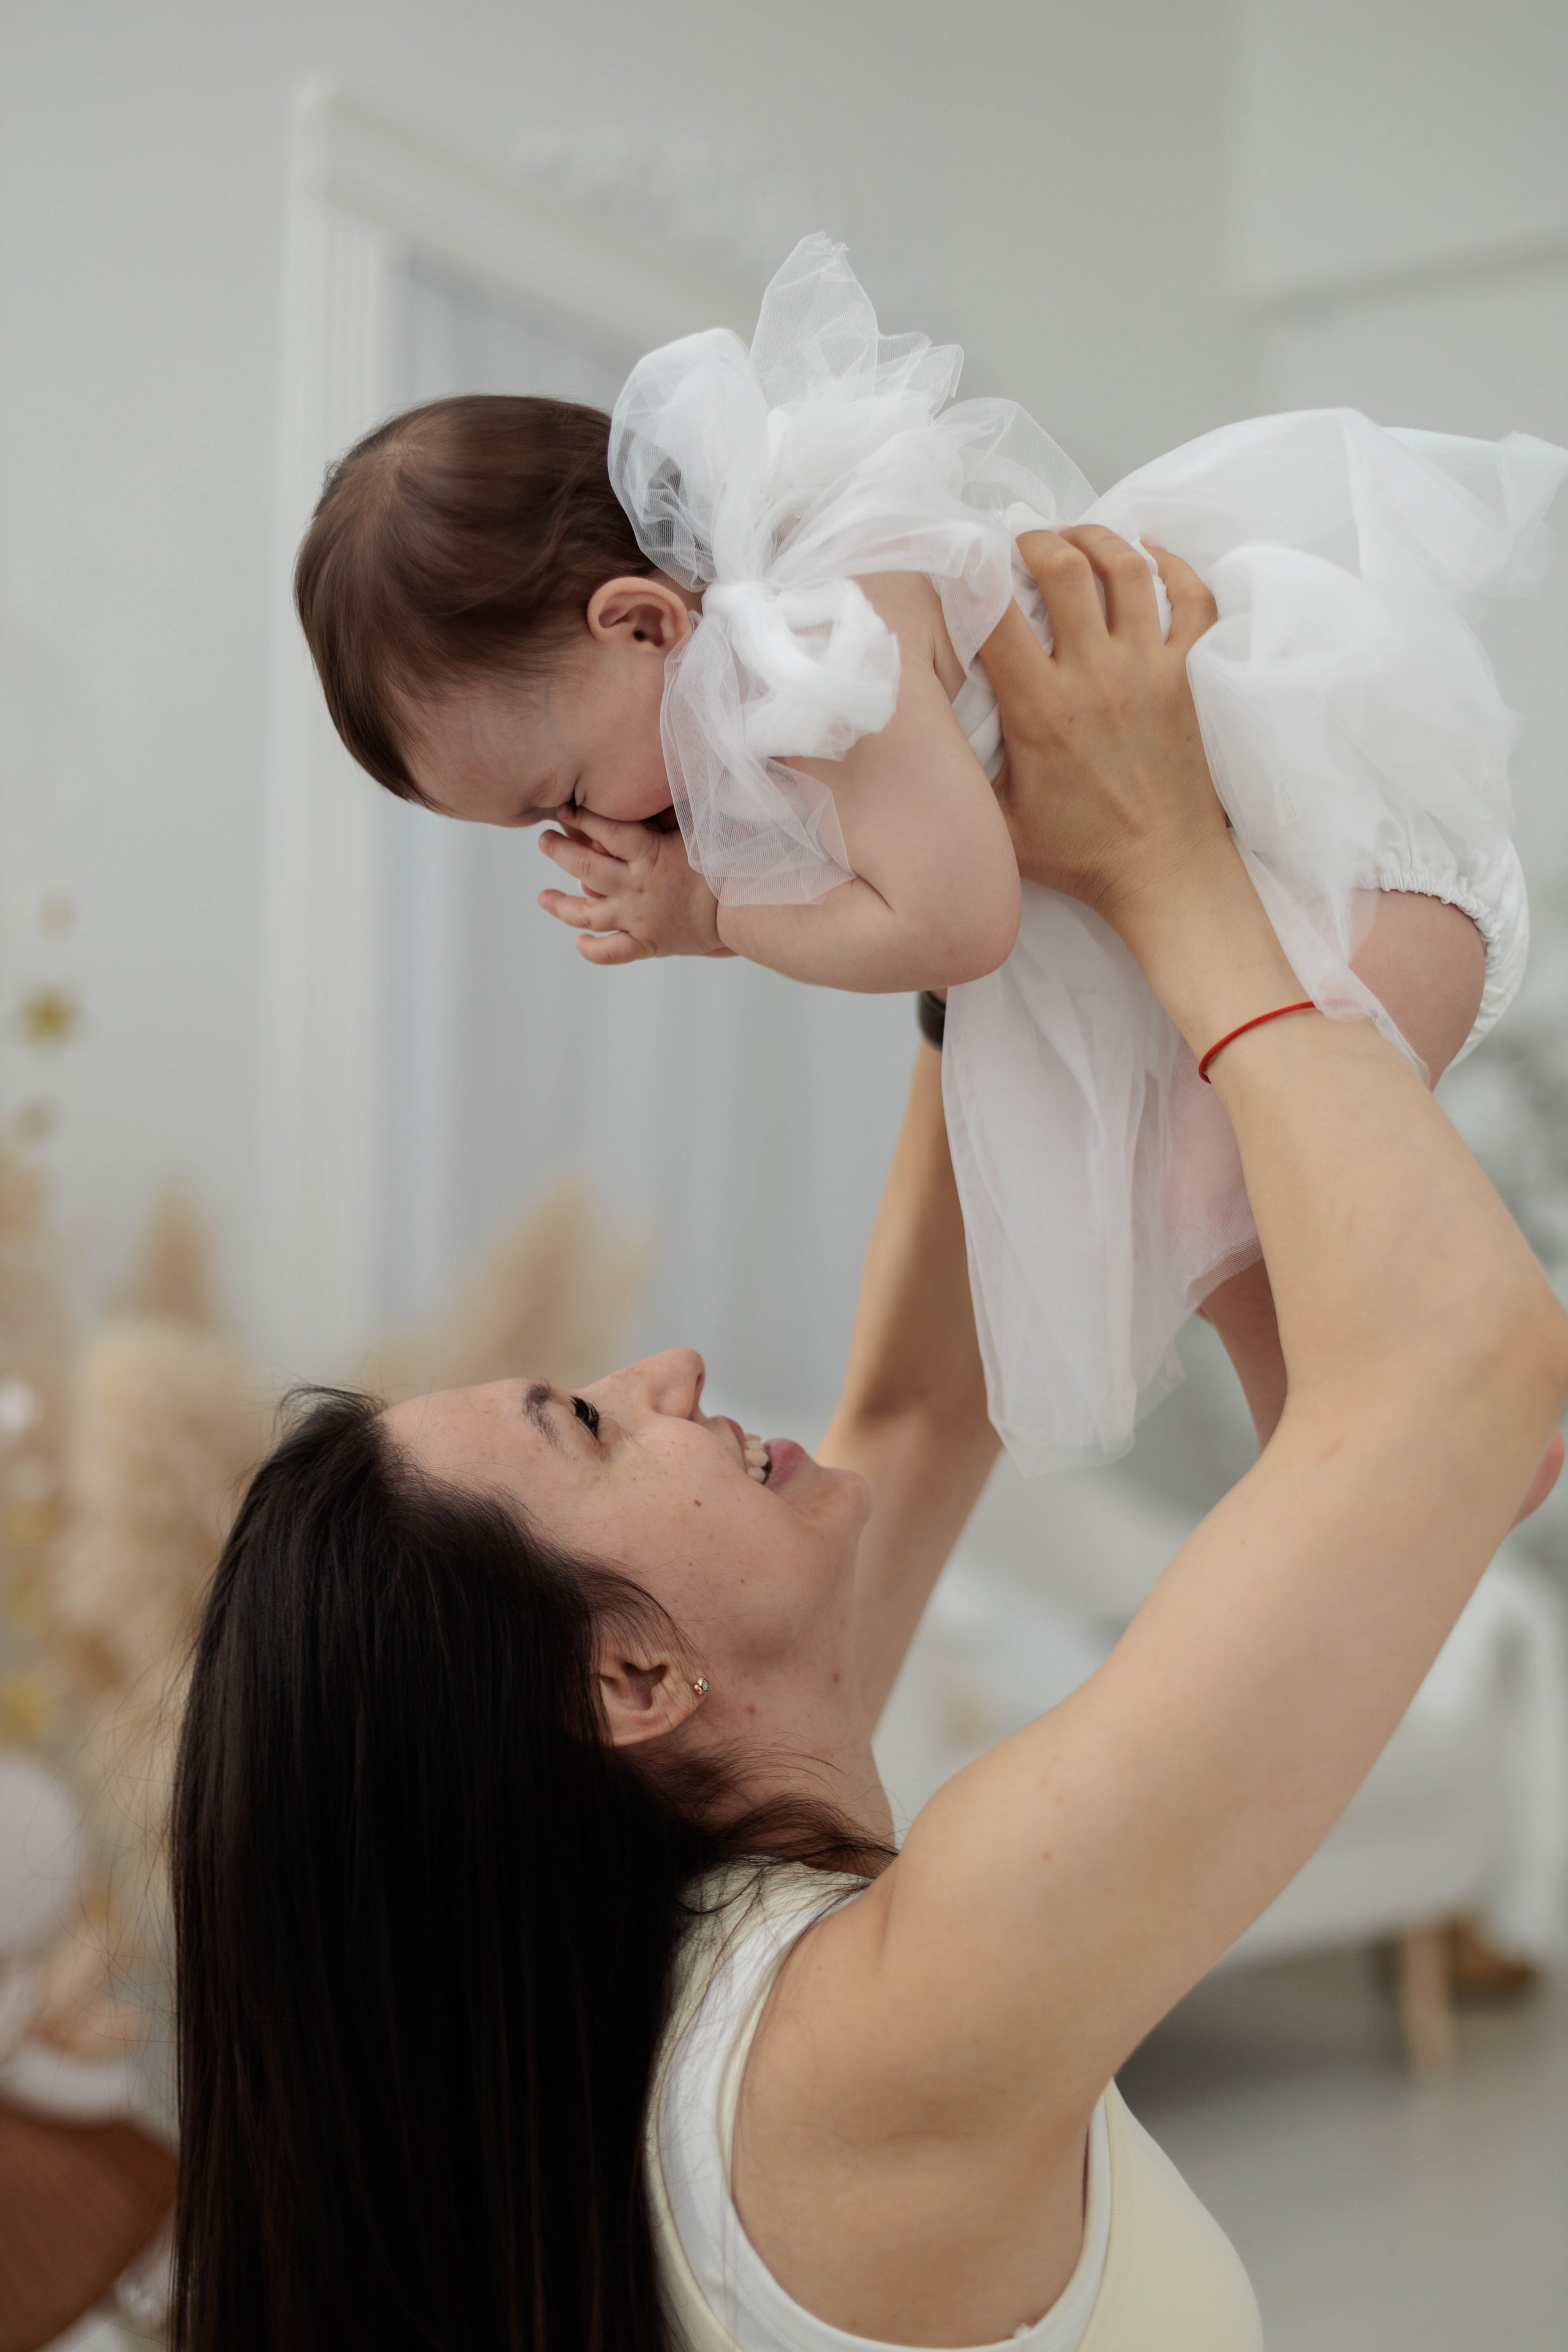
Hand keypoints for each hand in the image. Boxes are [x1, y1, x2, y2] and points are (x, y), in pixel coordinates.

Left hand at [537, 808, 733, 965]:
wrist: (748, 906)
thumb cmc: (728, 860)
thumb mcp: (697, 828)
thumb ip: (667, 813)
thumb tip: (643, 790)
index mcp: (648, 855)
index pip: (605, 832)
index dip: (581, 818)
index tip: (564, 808)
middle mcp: (635, 887)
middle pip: (585, 868)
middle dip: (560, 852)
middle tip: (543, 840)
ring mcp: (638, 918)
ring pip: (588, 914)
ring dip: (561, 905)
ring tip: (541, 897)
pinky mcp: (648, 943)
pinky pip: (613, 952)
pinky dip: (593, 951)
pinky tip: (579, 945)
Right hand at [980, 527, 1222, 934]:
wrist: (1164, 873)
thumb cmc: (1080, 855)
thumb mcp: (998, 824)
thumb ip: (962, 776)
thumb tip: (925, 736)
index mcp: (1042, 708)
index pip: (996, 615)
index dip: (972, 577)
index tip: (961, 568)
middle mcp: (1097, 675)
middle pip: (1065, 568)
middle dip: (1035, 539)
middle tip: (1019, 540)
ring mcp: (1150, 670)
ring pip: (1129, 568)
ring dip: (1098, 538)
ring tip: (1075, 538)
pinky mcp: (1189, 677)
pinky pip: (1193, 600)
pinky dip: (1173, 567)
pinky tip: (1150, 557)